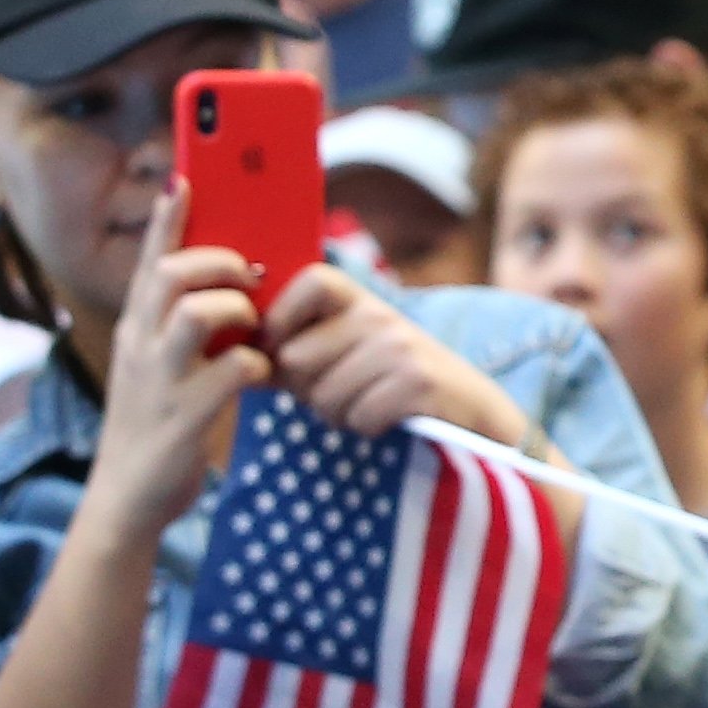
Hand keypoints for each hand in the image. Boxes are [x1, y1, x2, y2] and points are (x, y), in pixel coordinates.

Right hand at [94, 187, 268, 545]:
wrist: (128, 498)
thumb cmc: (157, 423)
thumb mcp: (159, 366)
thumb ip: (184, 328)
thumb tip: (235, 286)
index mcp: (137, 330)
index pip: (150, 262)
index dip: (167, 220)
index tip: (184, 180)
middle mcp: (141, 346)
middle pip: (173, 275)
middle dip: (219, 263)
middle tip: (248, 275)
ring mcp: (160, 379)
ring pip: (197, 313)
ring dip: (238, 311)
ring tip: (253, 329)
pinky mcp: (185, 415)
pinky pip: (234, 369)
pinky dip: (258, 367)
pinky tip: (262, 379)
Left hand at [260, 264, 531, 446]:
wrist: (473, 413)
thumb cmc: (394, 385)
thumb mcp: (348, 356)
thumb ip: (295, 350)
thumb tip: (234, 352)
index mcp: (361, 301)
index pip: (310, 280)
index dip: (283, 317)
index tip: (283, 349)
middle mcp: (381, 315)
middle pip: (298, 356)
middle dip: (306, 390)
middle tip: (340, 393)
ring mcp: (402, 345)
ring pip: (323, 393)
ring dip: (337, 413)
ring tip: (366, 407)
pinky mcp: (419, 380)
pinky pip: (357, 415)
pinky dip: (366, 427)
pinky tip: (387, 421)